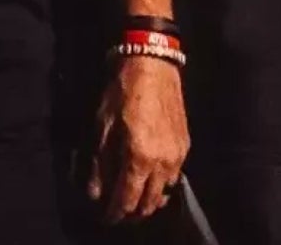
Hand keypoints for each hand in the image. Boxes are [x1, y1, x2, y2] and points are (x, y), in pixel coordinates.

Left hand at [86, 56, 189, 223]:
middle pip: (149, 204)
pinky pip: (174, 177)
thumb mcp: (103, 124)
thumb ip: (100, 162)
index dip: (114, 213)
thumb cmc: (122, 90)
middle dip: (132, 212)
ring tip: (132, 197)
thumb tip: (95, 192)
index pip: (127, 200)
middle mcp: (163, 163)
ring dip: (148, 201)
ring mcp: (178, 156)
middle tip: (117, 210)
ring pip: (164, 193)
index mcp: (139, 157)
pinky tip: (149, 178)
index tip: (104, 217)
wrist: (152, 64)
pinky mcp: (185, 146)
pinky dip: (161, 185)